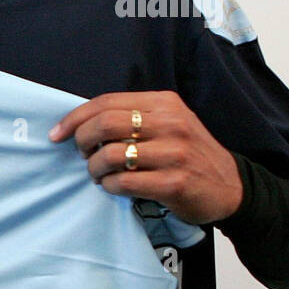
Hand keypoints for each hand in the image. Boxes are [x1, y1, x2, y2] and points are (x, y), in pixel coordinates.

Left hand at [49, 91, 243, 224]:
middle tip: (83, 155)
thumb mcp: (168, 124)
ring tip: (99, 175)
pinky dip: (110, 186)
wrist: (231, 187)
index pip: (106, 102)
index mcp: (164, 103)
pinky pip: (124, 182)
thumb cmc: (188, 154)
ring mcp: (174, 153)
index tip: (57, 134)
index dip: (74, 118)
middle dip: (82, 142)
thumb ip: (133, 118)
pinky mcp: (174, 183)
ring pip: (110, 155)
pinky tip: (114, 187)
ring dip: (95, 169)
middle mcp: (171, 123)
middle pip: (104, 124)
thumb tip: (81, 124)